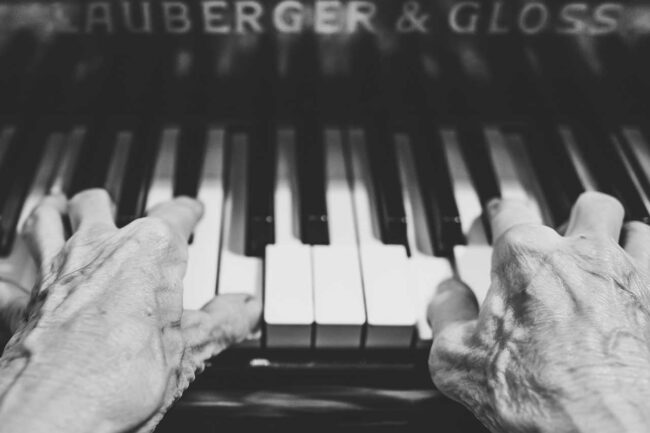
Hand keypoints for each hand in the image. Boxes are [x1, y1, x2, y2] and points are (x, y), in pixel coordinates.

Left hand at [0, 189, 260, 432]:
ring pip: (47, 220)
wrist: (52, 417)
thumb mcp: (188, 352)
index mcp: (149, 251)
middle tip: (120, 208)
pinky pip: (9, 277)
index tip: (193, 210)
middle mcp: (98, 249)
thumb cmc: (119, 381)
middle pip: (97, 203)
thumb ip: (221, 323)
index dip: (188, 211)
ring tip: (61, 209)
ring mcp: (54, 271)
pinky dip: (11, 274)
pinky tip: (11, 277)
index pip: (175, 215)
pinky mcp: (21, 302)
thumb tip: (245, 308)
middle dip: (108, 202)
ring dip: (55, 213)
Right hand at [429, 192, 649, 432]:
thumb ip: (446, 313)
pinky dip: (646, 272)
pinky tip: (632, 296)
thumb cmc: (537, 398)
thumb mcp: (457, 360)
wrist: (602, 432)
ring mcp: (629, 277)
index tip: (493, 227)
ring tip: (604, 266)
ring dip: (621, 242)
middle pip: (588, 205)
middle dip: (575, 219)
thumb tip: (446, 295)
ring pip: (635, 229)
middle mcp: (582, 256)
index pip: (509, 210)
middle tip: (561, 245)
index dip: (498, 217)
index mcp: (525, 258)